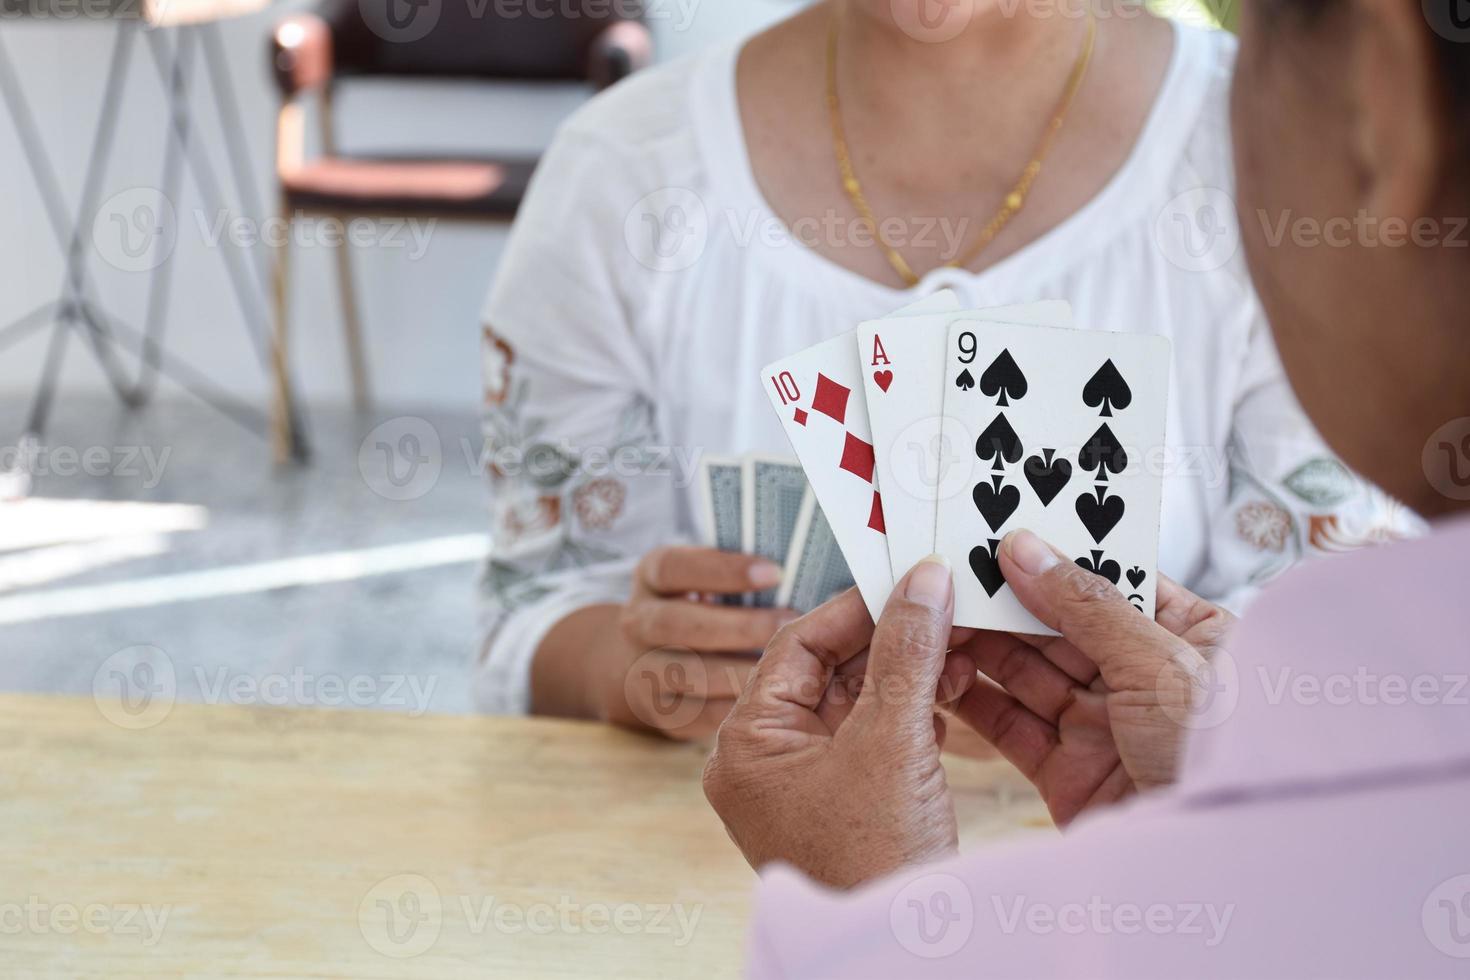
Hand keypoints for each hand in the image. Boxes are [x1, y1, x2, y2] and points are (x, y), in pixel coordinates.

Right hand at [598, 546, 794, 739]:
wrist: (646, 661)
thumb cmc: (698, 608)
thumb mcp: (702, 578)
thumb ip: (736, 574)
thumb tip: (788, 576)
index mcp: (651, 579)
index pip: (674, 568)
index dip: (722, 570)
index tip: (773, 573)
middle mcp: (638, 623)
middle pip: (677, 624)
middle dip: (738, 626)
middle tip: (787, 623)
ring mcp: (643, 671)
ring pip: (688, 674)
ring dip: (740, 670)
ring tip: (788, 665)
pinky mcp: (661, 713)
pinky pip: (699, 713)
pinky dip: (737, 705)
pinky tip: (772, 697)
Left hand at [703, 558, 976, 888]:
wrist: (912, 955)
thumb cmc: (877, 861)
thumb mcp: (893, 740)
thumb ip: (907, 652)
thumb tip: (924, 580)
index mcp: (746, 744)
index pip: (795, 645)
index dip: (855, 606)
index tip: (908, 578)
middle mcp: (766, 762)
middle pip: (827, 670)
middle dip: (891, 640)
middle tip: (944, 608)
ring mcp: (805, 786)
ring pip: (856, 702)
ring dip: (909, 674)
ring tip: (960, 652)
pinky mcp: (846, 804)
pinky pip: (874, 737)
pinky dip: (912, 713)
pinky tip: (952, 698)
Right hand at [951, 529, 1234, 826]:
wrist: (1220, 863)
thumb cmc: (1226, 758)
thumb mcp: (1162, 665)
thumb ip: (1086, 606)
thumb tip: (1024, 549)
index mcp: (1188, 636)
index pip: (1109, 579)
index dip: (1052, 556)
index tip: (995, 530)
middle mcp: (1142, 677)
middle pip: (1057, 624)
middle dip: (1003, 599)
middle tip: (948, 570)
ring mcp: (1103, 724)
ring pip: (1025, 672)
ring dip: (979, 644)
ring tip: (931, 614)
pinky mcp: (1068, 771)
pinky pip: (1010, 726)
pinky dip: (973, 699)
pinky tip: (938, 670)